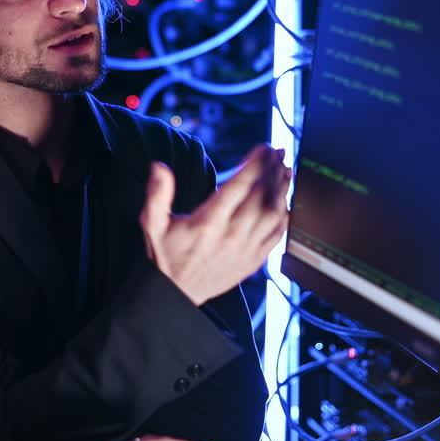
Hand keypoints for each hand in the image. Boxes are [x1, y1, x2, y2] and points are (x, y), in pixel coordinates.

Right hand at [140, 144, 291, 305]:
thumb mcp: (153, 224)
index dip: (255, 163)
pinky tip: (286, 200)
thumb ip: (157, 194)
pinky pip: (278, 235)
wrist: (178, 293)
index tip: (263, 148)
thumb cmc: (167, 255)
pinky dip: (285, 216)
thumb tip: (159, 167)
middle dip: (272, 170)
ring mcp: (246, 249)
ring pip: (274, 214)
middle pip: (261, 196)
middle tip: (277, 152)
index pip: (239, 186)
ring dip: (283, 190)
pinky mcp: (255, 260)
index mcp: (209, 223)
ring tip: (285, 169)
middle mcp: (231, 235)